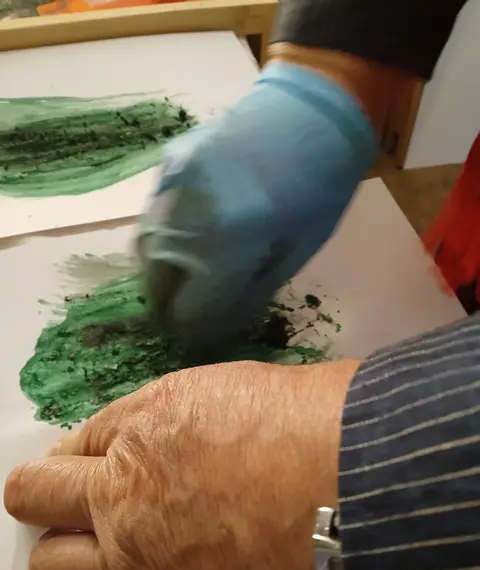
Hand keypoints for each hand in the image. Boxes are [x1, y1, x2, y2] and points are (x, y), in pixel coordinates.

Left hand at [4, 359, 357, 569]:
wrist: (362, 499)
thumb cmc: (314, 428)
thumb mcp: (242, 395)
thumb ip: (187, 422)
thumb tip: (172, 437)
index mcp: (145, 428)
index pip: (78, 440)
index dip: (84, 450)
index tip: (89, 461)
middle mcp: (124, 497)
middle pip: (35, 496)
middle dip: (44, 494)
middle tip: (70, 500)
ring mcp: (139, 567)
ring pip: (54, 568)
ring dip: (68, 553)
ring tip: (105, 551)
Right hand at [137, 58, 376, 346]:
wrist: (312, 109)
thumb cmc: (320, 187)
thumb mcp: (296, 251)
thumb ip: (248, 293)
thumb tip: (217, 325)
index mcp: (228, 243)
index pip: (190, 309)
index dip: (193, 330)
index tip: (200, 336)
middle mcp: (187, 216)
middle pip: (156, 282)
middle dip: (168, 307)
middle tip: (183, 318)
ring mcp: (170, 184)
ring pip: (145, 248)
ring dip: (158, 276)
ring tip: (177, 287)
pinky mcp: (167, 163)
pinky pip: (152, 214)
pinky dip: (161, 238)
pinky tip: (181, 243)